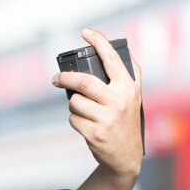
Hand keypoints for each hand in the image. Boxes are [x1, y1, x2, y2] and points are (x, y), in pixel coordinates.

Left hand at [52, 28, 142, 184]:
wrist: (126, 157)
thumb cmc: (125, 123)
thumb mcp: (134, 98)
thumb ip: (128, 76)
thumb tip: (112, 51)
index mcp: (129, 87)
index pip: (112, 59)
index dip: (98, 42)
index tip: (85, 32)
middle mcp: (119, 100)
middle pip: (83, 82)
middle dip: (64, 78)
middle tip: (55, 78)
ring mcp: (107, 117)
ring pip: (74, 102)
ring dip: (73, 105)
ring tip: (84, 111)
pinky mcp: (95, 132)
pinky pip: (73, 119)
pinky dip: (75, 120)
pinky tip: (86, 125)